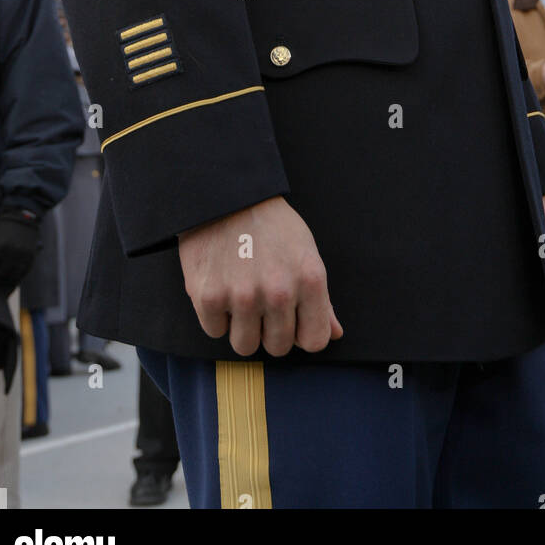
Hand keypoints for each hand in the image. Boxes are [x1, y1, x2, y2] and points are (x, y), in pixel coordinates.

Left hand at [0, 211, 40, 291]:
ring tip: (4, 275)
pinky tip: (14, 274)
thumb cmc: (2, 231)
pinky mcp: (31, 255)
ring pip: (12, 275)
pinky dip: (18, 276)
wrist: (22, 219)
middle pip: (1, 273)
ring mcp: (23, 254)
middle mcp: (12, 251)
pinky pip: (24, 272)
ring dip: (7, 278)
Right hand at [177, 197, 342, 357]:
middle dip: (270, 331)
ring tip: (240, 297)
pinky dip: (215, 316)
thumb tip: (336, 334)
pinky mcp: (208, 297)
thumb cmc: (271, 225)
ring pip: (245, 346)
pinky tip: (221, 288)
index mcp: (309, 280)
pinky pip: (215, 331)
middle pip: (278, 348)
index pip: (315, 340)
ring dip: (242, 328)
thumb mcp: (306, 252)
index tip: (292, 321)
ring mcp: (242, 296)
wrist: (226, 195)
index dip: (302, 333)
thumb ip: (322, 299)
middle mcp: (278, 292)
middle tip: (262, 304)